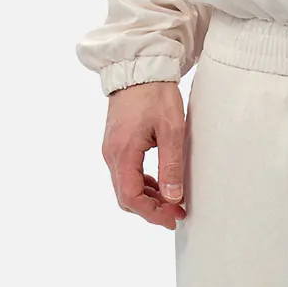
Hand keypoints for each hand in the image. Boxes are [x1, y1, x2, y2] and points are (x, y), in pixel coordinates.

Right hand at [102, 81, 186, 228]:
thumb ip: (171, 165)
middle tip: (176, 213)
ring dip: (147, 198)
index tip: (172, 217)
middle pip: (125, 196)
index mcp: (122, 152)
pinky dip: (143, 184)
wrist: (139, 68)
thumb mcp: (171, 130)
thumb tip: (173, 197)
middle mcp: (111, 154)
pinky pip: (126, 173)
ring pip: (125, 186)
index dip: (151, 213)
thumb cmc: (156, 94)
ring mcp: (112, 149)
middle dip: (150, 209)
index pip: (130, 197)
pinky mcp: (117, 144)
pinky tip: (161, 184)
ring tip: (173, 202)